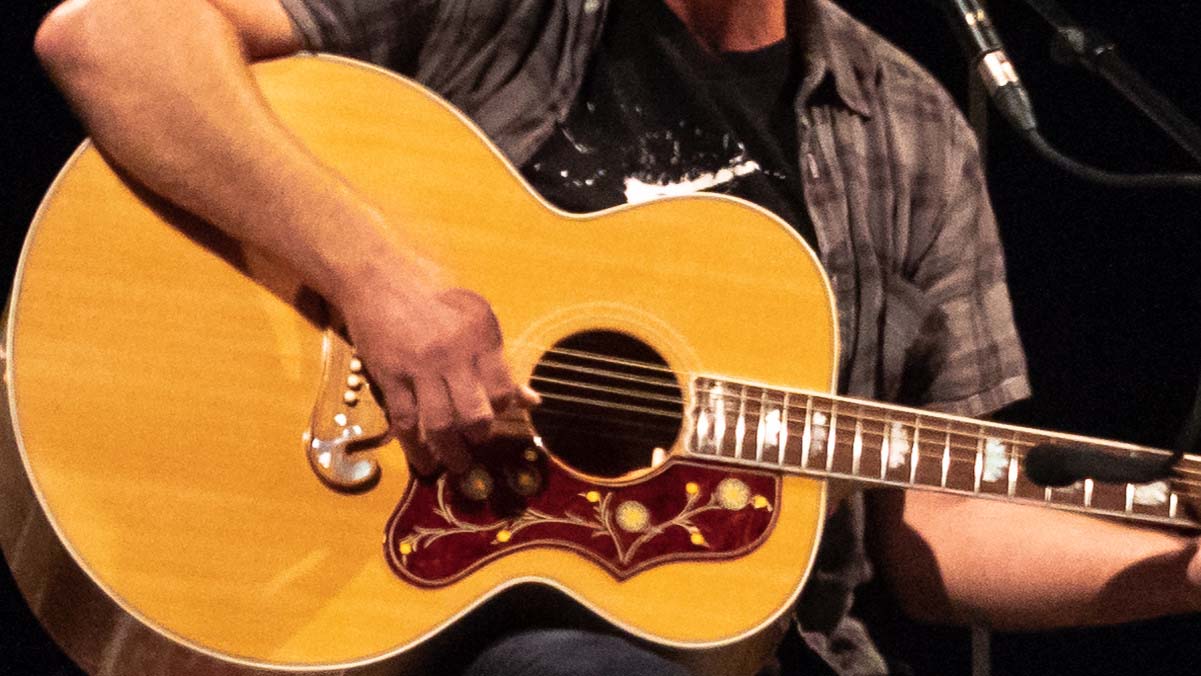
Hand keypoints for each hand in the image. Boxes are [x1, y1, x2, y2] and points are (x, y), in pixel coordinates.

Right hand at [337, 264, 538, 475]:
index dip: (501, 410)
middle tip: (477, 443)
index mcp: (480, 337)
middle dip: (479, 437)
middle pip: (473, 413)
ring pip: (440, 424)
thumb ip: (501, 363)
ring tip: (456, 463)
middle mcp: (452, 354)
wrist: (379, 280)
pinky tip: (424, 461)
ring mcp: (418, 367)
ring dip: (450, 451)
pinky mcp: (389, 376)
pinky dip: (416, 447)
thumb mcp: (476, 320)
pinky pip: (405, 421)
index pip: (502, 391)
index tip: (495, 416)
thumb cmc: (435, 299)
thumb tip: (532, 401)